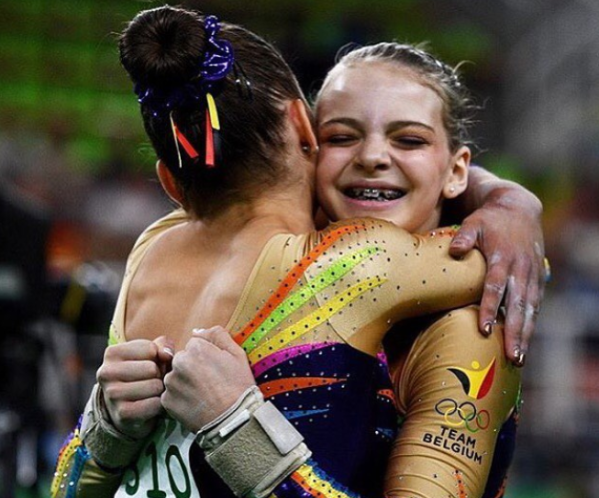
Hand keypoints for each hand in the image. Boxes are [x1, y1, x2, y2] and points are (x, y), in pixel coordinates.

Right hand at [96, 336, 173, 438]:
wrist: (128, 407)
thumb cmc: (143, 373)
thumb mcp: (151, 353)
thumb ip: (162, 345)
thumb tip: (167, 354)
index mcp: (112, 353)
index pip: (150, 349)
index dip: (158, 358)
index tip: (149, 365)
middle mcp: (106, 372)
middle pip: (152, 368)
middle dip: (159, 375)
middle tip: (152, 380)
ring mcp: (111, 394)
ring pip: (154, 386)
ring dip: (159, 390)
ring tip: (151, 392)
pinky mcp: (121, 413)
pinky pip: (154, 404)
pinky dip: (158, 405)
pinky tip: (151, 404)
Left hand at [162, 326, 255, 433]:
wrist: (234, 420)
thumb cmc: (238, 387)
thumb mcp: (237, 354)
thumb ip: (217, 335)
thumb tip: (197, 331)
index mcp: (196, 348)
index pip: (195, 346)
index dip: (206, 358)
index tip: (216, 370)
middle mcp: (179, 362)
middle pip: (182, 360)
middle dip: (192, 369)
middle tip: (210, 383)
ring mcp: (171, 383)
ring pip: (175, 377)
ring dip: (185, 383)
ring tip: (203, 395)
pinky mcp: (166, 401)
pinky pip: (171, 395)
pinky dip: (180, 399)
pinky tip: (195, 404)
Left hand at [449, 188, 544, 365]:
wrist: (519, 209)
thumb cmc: (490, 219)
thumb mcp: (475, 222)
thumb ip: (464, 236)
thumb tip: (454, 250)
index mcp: (503, 257)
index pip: (495, 287)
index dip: (490, 308)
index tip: (485, 329)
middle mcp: (520, 269)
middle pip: (517, 305)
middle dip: (514, 332)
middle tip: (511, 356)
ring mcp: (531, 275)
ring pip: (530, 309)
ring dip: (525, 334)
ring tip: (519, 358)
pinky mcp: (537, 278)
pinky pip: (536, 305)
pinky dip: (531, 324)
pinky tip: (525, 342)